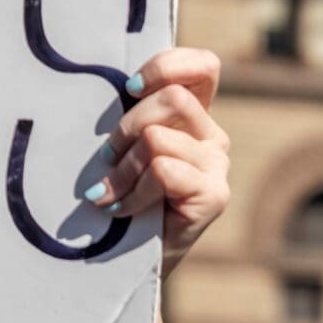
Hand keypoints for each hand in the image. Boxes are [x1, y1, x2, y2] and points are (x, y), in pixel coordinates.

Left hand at [85, 48, 229, 278]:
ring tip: (111, 191)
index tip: (129, 87)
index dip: (167, 65)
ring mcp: (217, 166)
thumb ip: (129, 112)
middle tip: (107, 155)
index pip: (203, 66)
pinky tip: (123, 208)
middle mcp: (212, 135)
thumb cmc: (120, 192)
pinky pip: (162, 171)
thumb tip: (105, 84)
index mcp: (193, 115)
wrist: (130, 257)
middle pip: (173, 99)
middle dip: (127, 125)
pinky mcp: (214, 195)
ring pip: (158, 138)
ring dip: (123, 167)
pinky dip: (134, 191)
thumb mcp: (123, 144)